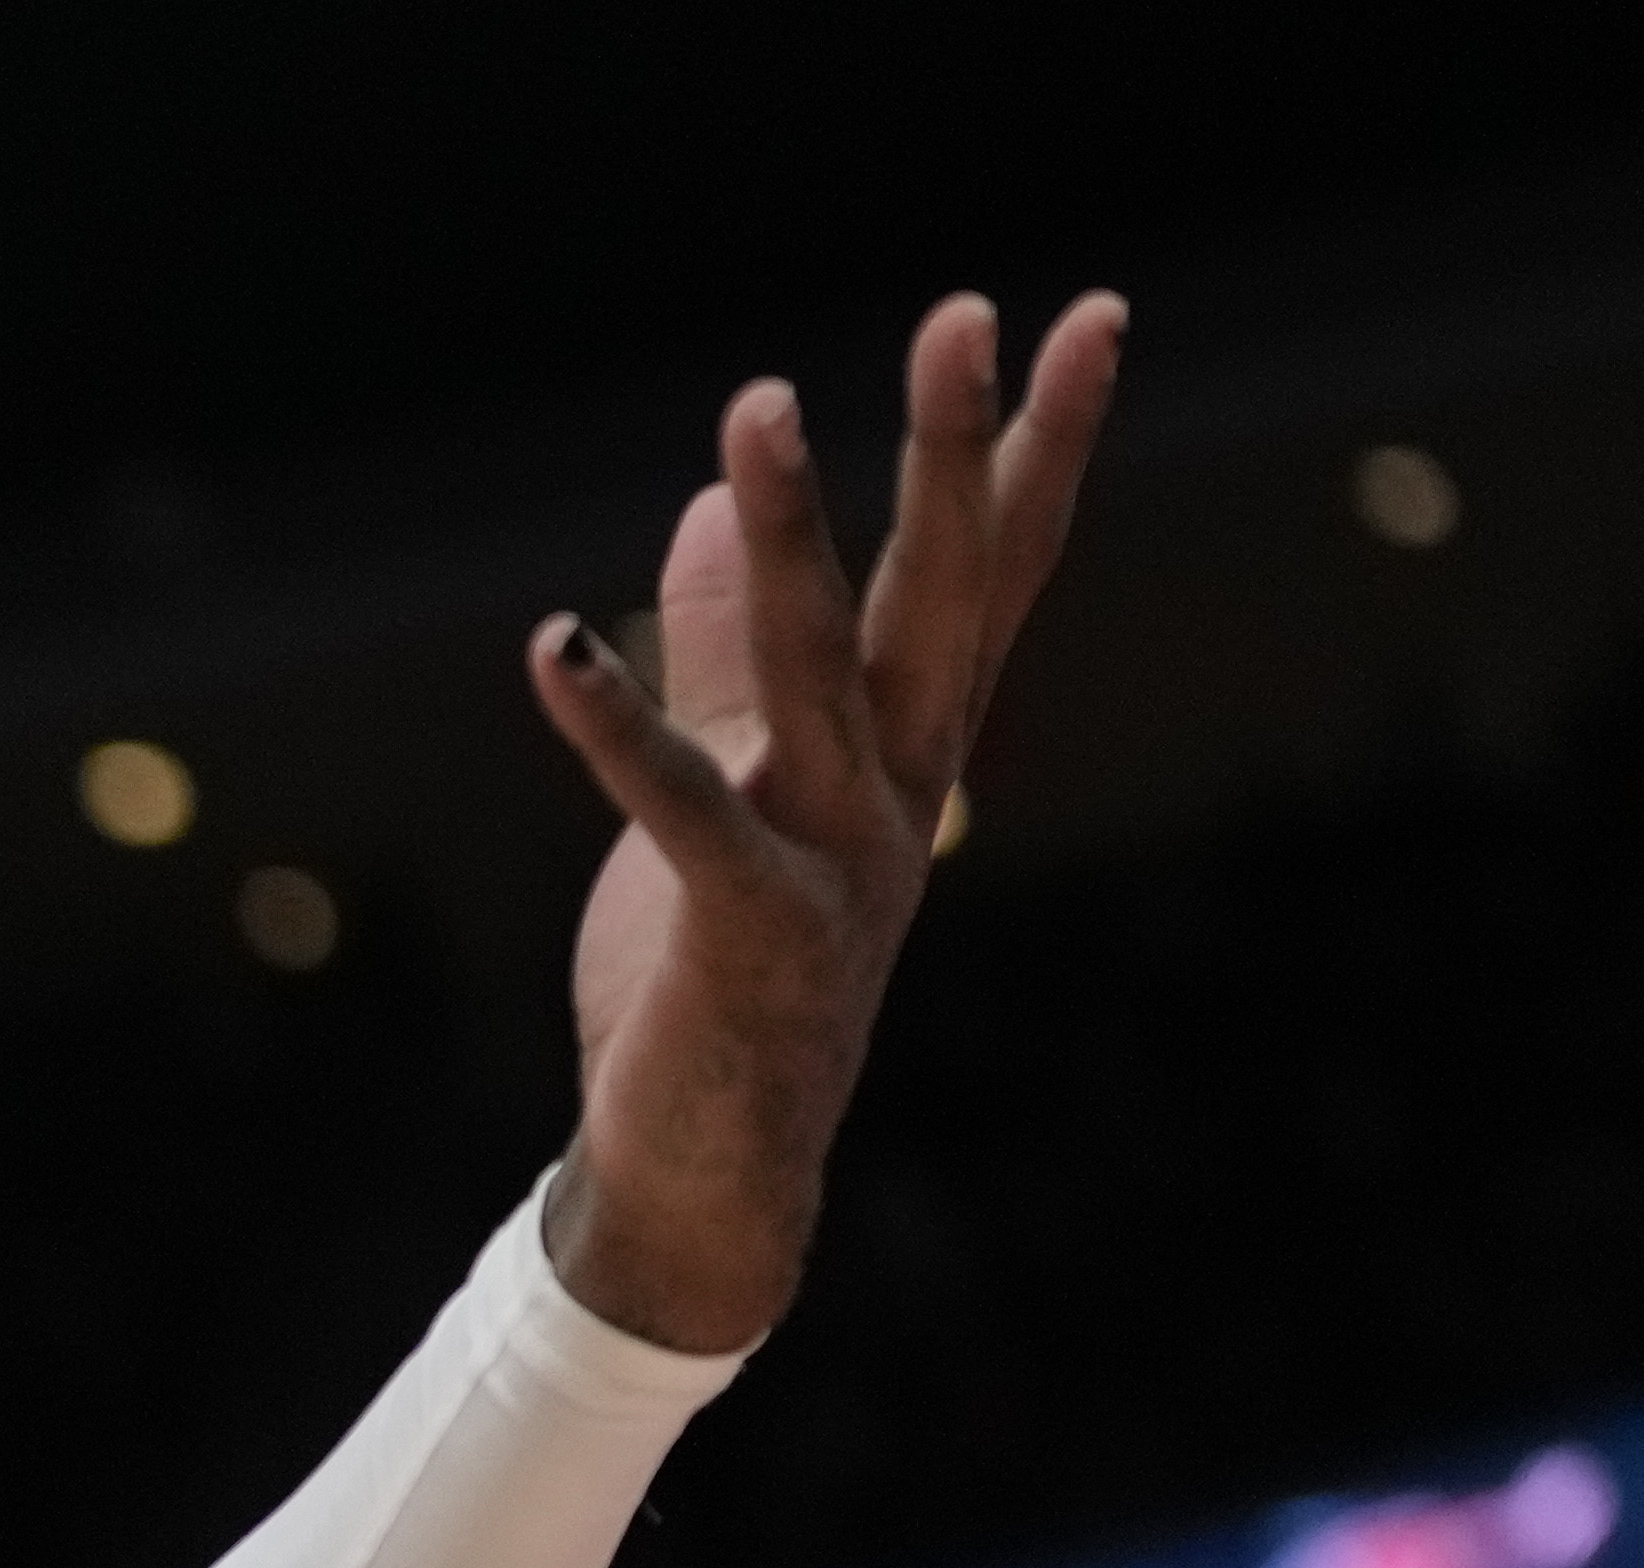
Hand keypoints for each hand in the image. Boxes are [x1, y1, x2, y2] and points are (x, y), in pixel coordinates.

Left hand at [528, 290, 1121, 1353]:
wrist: (707, 1177)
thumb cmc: (721, 980)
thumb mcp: (736, 790)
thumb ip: (724, 655)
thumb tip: (705, 509)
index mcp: (908, 756)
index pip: (991, 575)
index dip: (1039, 448)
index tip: (1091, 315)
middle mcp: (896, 795)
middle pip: (940, 597)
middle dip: (957, 453)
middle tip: (966, 313)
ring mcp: (832, 863)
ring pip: (817, 672)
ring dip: (788, 539)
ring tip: (756, 407)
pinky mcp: (741, 927)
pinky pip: (678, 806)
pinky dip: (614, 724)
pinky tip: (552, 644)